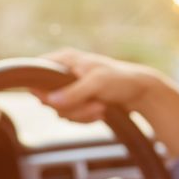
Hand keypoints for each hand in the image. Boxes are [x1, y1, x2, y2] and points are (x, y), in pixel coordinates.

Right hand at [36, 48, 178, 158]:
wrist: (142, 93)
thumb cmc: (121, 79)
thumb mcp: (97, 83)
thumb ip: (73, 92)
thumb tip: (48, 100)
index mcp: (64, 60)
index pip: (36, 71)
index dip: (40, 89)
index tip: (53, 100)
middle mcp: (64, 73)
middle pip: (48, 98)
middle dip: (72, 107)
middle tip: (93, 102)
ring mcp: (71, 89)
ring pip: (61, 111)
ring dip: (82, 114)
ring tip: (101, 106)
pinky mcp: (79, 103)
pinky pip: (72, 117)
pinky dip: (87, 118)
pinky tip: (102, 111)